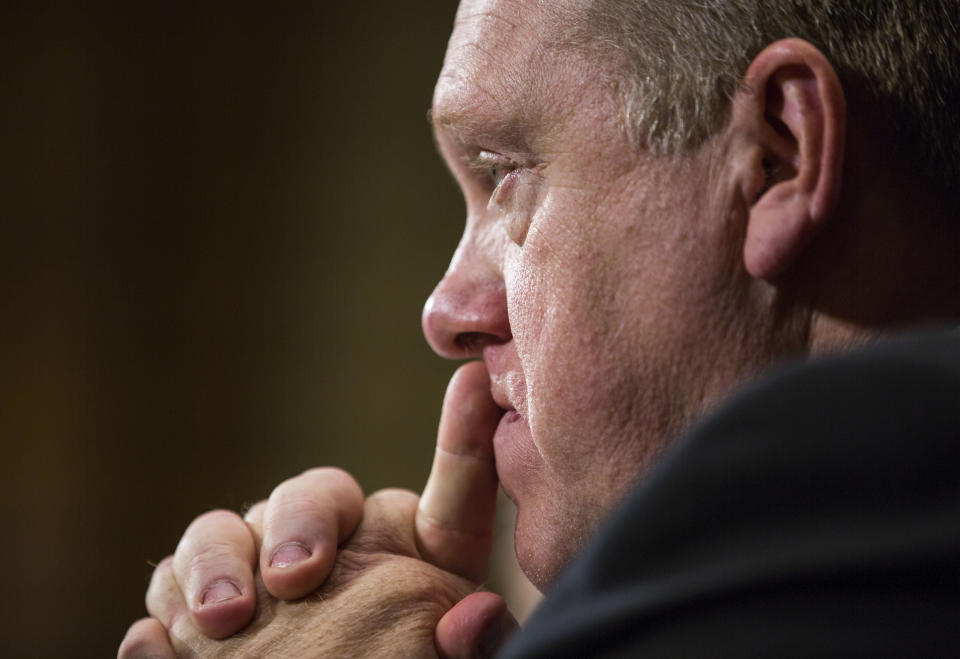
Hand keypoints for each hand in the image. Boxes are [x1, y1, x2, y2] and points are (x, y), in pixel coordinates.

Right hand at [119, 362, 517, 656]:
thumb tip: (479, 616)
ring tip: (221, 620)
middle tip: (294, 577)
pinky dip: (165, 611)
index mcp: (415, 561)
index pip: (450, 500)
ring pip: (223, 531)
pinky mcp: (192, 616)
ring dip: (213, 564)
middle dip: (297, 523)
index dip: (465, 442)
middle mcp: (335, 551)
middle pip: (314, 495)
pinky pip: (168, 589)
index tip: (472, 385)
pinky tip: (166, 645)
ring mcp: (256, 577)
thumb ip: (460, 647)